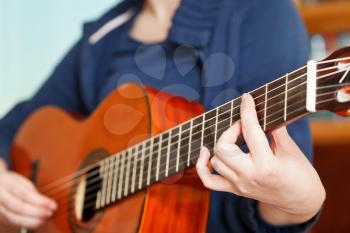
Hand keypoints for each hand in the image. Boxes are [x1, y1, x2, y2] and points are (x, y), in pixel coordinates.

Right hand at [0, 159, 56, 228]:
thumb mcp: (22, 181)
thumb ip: (32, 192)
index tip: (53, 205)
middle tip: (50, 213)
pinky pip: (13, 223)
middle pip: (18, 207)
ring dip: (33, 220)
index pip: (24, 194)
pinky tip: (38, 221)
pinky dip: (27, 223)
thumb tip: (45, 204)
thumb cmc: (12, 183)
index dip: (40, 201)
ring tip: (46, 218)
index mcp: (6, 183)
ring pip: (14, 218)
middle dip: (37, 212)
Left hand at [196, 93, 324, 224]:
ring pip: (215, 161)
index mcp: (267, 166)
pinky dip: (203, 166)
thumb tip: (263, 110)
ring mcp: (239, 185)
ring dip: (222, 144)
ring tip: (236, 138)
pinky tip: (206, 153)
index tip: (246, 98)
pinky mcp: (235, 190)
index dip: (247, 111)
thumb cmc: (300, 174)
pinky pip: (209, 181)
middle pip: (223, 147)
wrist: (300, 201)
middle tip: (243, 125)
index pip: (251, 132)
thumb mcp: (291, 150)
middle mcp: (249, 177)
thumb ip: (276, 130)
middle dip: (231, 130)